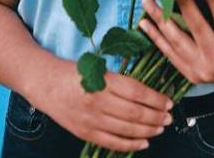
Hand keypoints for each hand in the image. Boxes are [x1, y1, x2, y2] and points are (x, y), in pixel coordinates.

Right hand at [38, 59, 173, 152]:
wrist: (45, 83)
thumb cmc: (74, 72)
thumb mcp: (99, 68)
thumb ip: (121, 80)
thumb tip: (149, 92)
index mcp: (103, 81)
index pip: (137, 92)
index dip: (156, 99)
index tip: (168, 102)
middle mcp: (97, 101)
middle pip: (135, 113)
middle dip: (156, 117)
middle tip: (168, 117)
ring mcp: (90, 119)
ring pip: (126, 130)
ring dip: (148, 131)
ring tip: (159, 128)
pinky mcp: (84, 132)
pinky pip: (112, 143)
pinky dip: (130, 145)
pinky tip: (143, 143)